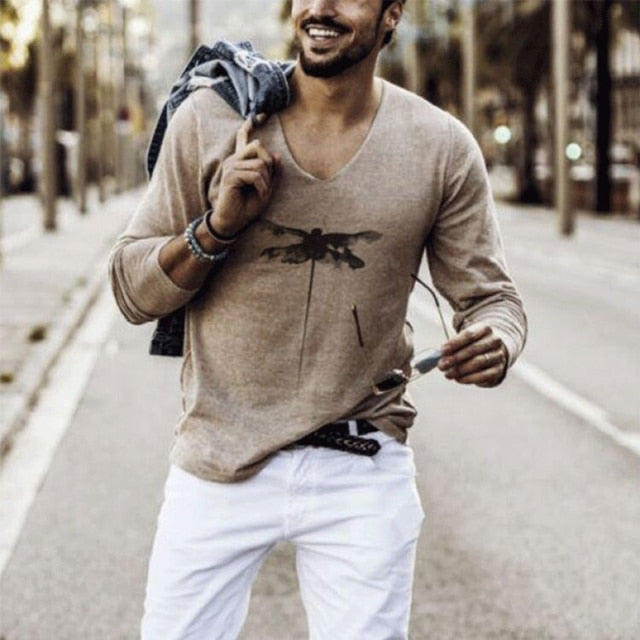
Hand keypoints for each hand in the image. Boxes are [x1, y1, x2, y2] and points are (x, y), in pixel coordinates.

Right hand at [210, 114, 280, 235]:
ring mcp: (230, 166)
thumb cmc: (248, 206)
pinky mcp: (230, 176)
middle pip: (258, 147)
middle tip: (265, 183)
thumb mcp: (266, 188)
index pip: (243, 137)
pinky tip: (258, 194)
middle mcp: (233, 159)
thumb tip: (277, 156)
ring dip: (266, 181)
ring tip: (261, 192)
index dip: (250, 124)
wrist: (234, 222)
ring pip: (259, 164)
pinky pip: (254, 175)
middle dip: (268, 166)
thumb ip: (272, 173)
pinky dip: (261, 187)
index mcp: (240, 160)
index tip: (261, 114)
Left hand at [438, 324, 507, 386]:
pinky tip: (458, 379)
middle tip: (442, 365)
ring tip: (448, 374)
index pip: (469, 335)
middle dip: (455, 358)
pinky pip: (483, 375)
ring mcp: (498, 356)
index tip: (442, 350)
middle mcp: (494, 341)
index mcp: (485, 329)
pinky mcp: (498, 370)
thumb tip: (440, 356)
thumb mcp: (465, 340)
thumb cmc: (474, 345)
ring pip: (478, 362)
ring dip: (460, 369)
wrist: (494, 352)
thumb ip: (453, 346)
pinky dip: (469, 378)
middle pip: (473, 349)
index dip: (454, 343)